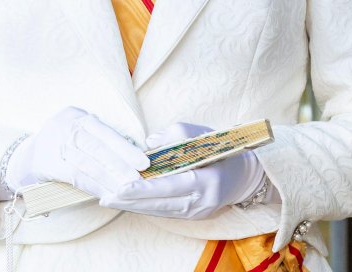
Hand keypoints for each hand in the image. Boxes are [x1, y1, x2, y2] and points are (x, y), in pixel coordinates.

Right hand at [4, 107, 148, 199]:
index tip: (143, 161)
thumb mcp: (79, 130)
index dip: (125, 147)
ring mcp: (56, 146)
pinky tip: (107, 194)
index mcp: (77, 116)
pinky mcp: (48, 165)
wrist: (26, 156)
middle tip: (138, 178)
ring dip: (109, 179)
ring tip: (126, 189)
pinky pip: (75, 177)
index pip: (105, 132)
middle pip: (97, 148)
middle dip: (120, 164)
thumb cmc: (64, 143)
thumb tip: (134, 152)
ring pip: (87, 164)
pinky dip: (94, 186)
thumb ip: (101, 138)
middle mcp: (66, 128)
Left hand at [99, 122, 266, 218]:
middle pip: (160, 204)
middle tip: (106, 197)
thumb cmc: (222, 150)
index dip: (145, 188)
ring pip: (160, 211)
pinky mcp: (194, 217)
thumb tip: (150, 142)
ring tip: (111, 200)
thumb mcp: (203, 135)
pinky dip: (146, 207)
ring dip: (134, 206)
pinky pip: (166, 212)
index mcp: (207, 180)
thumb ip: (176, 134)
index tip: (122, 186)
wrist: (245, 175)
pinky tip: (128, 202)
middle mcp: (202, 201)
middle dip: (131, 201)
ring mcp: (198, 212)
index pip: (170, 186)